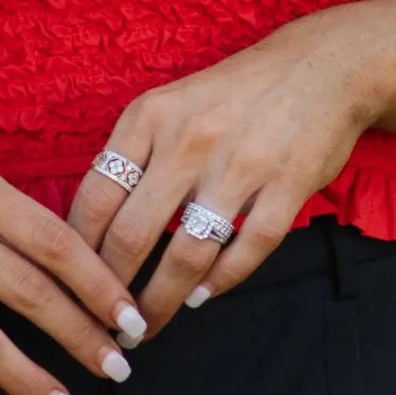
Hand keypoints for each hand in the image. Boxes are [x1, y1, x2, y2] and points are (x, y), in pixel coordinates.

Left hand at [62, 8, 395, 315]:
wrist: (323, 67)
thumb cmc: (236, 95)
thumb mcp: (171, 105)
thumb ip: (134, 155)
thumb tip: (92, 227)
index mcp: (150, 117)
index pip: (96, 198)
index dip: (78, 254)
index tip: (72, 287)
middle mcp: (189, 140)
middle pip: (133, 235)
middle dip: (112, 293)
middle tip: (105, 325)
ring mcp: (241, 164)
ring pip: (187, 253)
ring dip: (162, 301)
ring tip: (146, 327)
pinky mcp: (288, 185)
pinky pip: (247, 249)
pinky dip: (220, 281)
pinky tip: (201, 297)